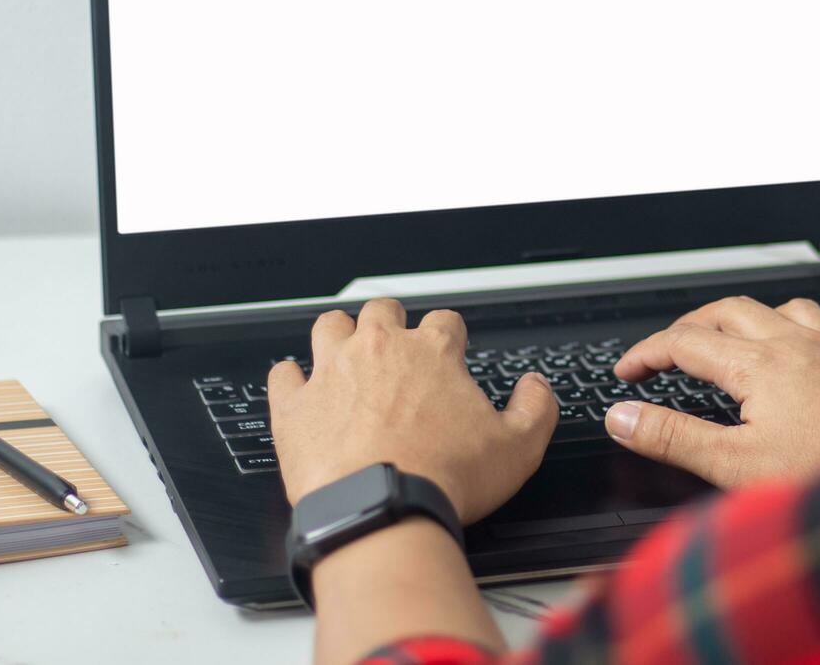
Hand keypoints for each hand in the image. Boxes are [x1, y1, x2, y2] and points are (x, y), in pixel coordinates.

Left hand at [267, 297, 558, 522]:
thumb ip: (535, 409)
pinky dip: (290, 378)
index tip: (449, 351)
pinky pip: (282, 374)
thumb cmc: (445, 480)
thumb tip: (537, 387)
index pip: (444, 322)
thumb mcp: (519, 449)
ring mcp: (332, 372)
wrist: (382, 509)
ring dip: (339, 333)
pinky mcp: (295, 405)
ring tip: (345, 351)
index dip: (449, 335)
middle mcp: (379, 350)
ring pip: (329, 326)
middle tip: (395, 344)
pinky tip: (297, 385)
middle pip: (382, 310)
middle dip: (391, 321)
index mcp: (432, 353)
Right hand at [606, 296, 819, 485]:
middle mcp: (796, 344)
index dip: (648, 353)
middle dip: (690, 326)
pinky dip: (799, 332)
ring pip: (781, 309)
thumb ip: (674, 437)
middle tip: (668, 350)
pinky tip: (804, 354)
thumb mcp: (736, 465)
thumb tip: (624, 418)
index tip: (628, 372)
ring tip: (733, 339)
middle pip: (728, 311)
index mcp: (758, 365)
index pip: (684, 342)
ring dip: (747, 318)